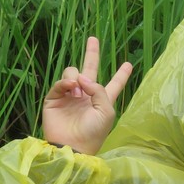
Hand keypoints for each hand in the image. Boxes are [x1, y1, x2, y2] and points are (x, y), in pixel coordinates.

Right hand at [42, 37, 132, 154]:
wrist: (72, 145)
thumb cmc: (93, 131)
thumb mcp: (106, 111)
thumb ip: (99, 90)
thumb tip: (82, 77)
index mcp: (103, 99)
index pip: (114, 83)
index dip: (121, 74)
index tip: (129, 64)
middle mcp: (86, 94)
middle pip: (90, 69)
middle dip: (92, 54)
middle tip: (93, 38)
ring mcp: (69, 95)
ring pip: (73, 72)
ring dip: (77, 76)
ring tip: (78, 90)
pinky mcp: (54, 98)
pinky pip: (60, 82)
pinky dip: (65, 81)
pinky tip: (71, 86)